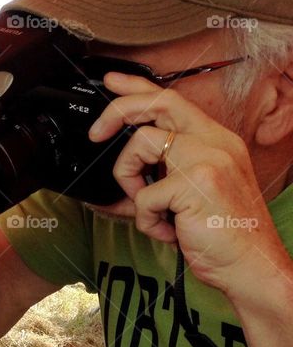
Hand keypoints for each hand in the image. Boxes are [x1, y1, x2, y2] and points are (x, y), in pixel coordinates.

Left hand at [89, 71, 289, 297]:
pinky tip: (171, 232)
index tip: (111, 82)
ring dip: (130, 182)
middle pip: (157, 103)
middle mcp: (214, 142)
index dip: (137, 87)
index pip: (172, 100)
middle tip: (96, 134)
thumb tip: (121, 183)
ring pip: (140, 146)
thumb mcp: (192, 196)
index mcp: (215, 141)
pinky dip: (147, 221)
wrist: (252, 264)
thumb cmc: (223, 235)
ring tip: (150, 210)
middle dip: (117, 110)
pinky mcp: (195, 183)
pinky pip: (144, 197)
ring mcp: (207, 159)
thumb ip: (162, 178)